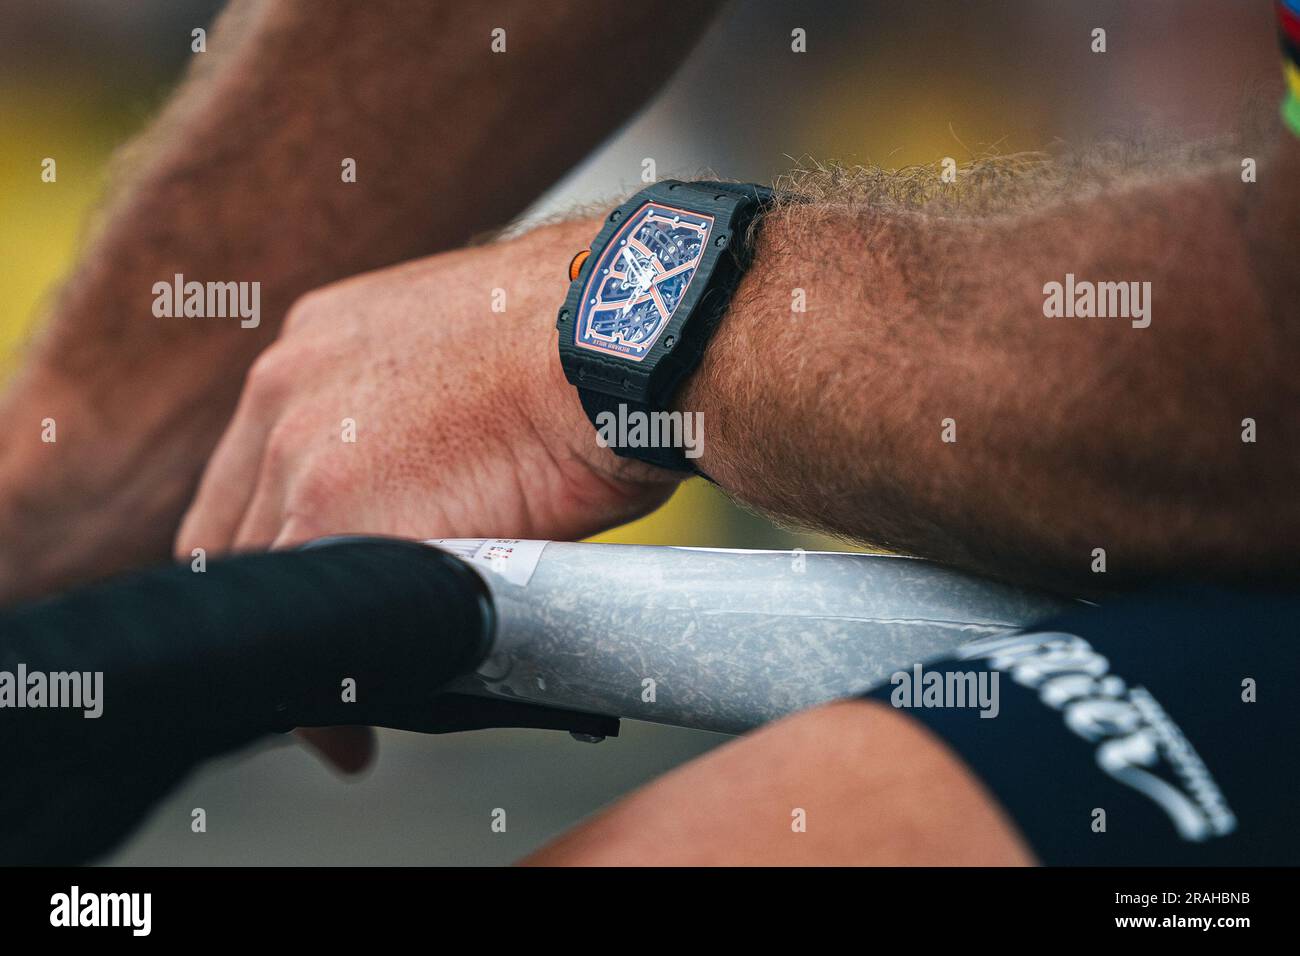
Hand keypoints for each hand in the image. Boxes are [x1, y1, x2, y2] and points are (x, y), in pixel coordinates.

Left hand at [174, 218, 680, 769]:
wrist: (619, 341)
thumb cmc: (590, 347)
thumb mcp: (477, 353)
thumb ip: (427, 416)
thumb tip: (448, 491)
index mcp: (323, 342)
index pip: (262, 468)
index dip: (284, 543)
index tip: (319, 591)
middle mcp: (289, 384)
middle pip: (241, 527)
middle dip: (285, 600)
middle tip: (327, 661)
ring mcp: (300, 446)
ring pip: (266, 581)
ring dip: (305, 646)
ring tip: (342, 716)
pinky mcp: (333, 511)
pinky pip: (307, 627)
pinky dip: (324, 694)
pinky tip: (352, 737)